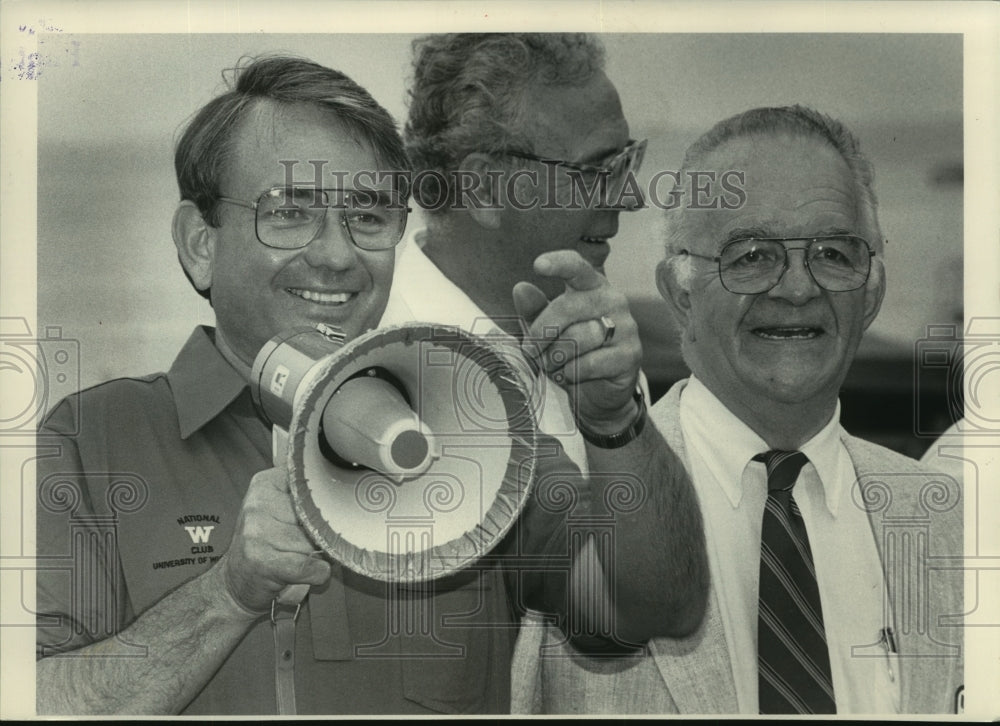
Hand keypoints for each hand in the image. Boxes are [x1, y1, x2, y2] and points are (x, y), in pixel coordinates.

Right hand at [215, 467, 330, 616]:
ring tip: (296, 557)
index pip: (315, 488)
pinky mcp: (266, 563)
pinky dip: (317, 574)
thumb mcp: (277, 507)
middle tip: (302, 543)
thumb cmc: (263, 543)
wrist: (234, 582)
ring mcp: (259, 534)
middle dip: (319, 534)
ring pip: (317, 543)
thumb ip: (304, 495)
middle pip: (318, 517)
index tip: (318, 516)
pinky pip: (315, 567)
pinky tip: (301, 573)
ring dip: (317, 556)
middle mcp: (258, 505)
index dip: (324, 506)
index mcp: (264, 484)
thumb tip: (343, 492)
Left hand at [512, 250, 641, 432]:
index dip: (559, 264)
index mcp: (592, 286)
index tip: (538, 265)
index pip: (577, 267)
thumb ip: (535, 310)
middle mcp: (613, 300)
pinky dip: (571, 372)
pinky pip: (589, 363)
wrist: (600, 392)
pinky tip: (570, 374)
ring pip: (577, 338)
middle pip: (567, 307)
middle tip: (531, 351)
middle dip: (541, 332)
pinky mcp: (630, 354)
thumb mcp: (548, 330)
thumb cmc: (570, 353)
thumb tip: (520, 288)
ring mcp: (626, 327)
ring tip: (553, 364)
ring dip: (555, 357)